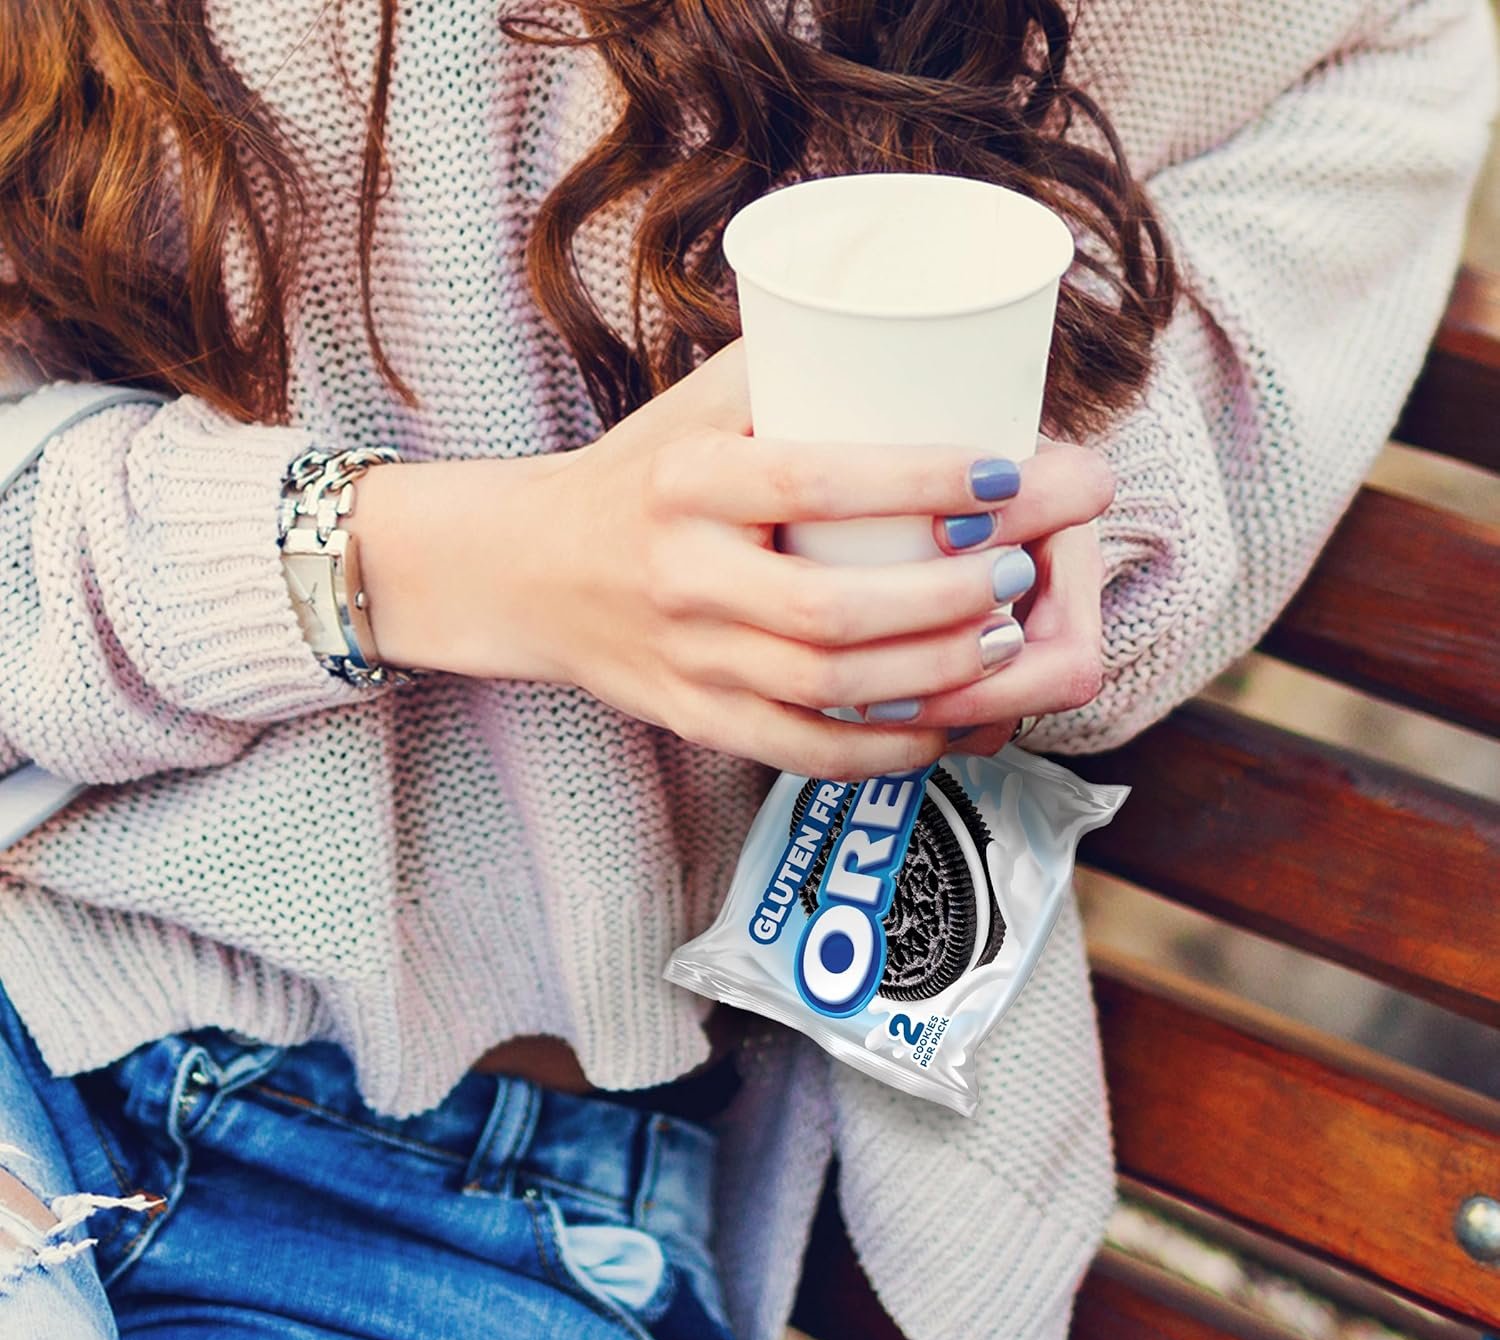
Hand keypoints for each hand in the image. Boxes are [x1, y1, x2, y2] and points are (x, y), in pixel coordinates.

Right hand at [352, 342, 1110, 778]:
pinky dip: (886, 746)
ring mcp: (687, 661)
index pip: (809, 482)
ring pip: (826, 689)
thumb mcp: (700, 403)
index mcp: (682, 480)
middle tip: (1022, 569)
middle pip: (829, 610)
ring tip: (1006, 640)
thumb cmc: (644, 473)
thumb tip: (942, 338)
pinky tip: (947, 722)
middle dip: (948, 596)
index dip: (918, 483)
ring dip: (934, 674)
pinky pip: (802, 750)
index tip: (1004, 472)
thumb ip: (798, 366)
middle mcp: (679, 577)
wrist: (533, 569)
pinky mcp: (698, 720)